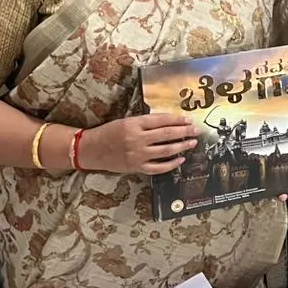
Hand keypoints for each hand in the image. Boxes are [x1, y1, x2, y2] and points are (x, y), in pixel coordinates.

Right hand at [81, 113, 199, 174]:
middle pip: (167, 134)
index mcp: (134, 124)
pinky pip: (158, 168)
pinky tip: (180, 160)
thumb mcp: (127, 121)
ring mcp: (137, 155)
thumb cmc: (109, 132)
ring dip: (182, 146)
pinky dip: (171, 164)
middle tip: (196, 130)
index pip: (162, 120)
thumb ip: (146, 122)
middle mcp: (137, 139)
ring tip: (192, 142)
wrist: (91, 149)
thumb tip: (170, 122)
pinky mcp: (136, 167)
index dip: (178, 119)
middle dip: (185, 131)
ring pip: (165, 150)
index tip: (189, 119)